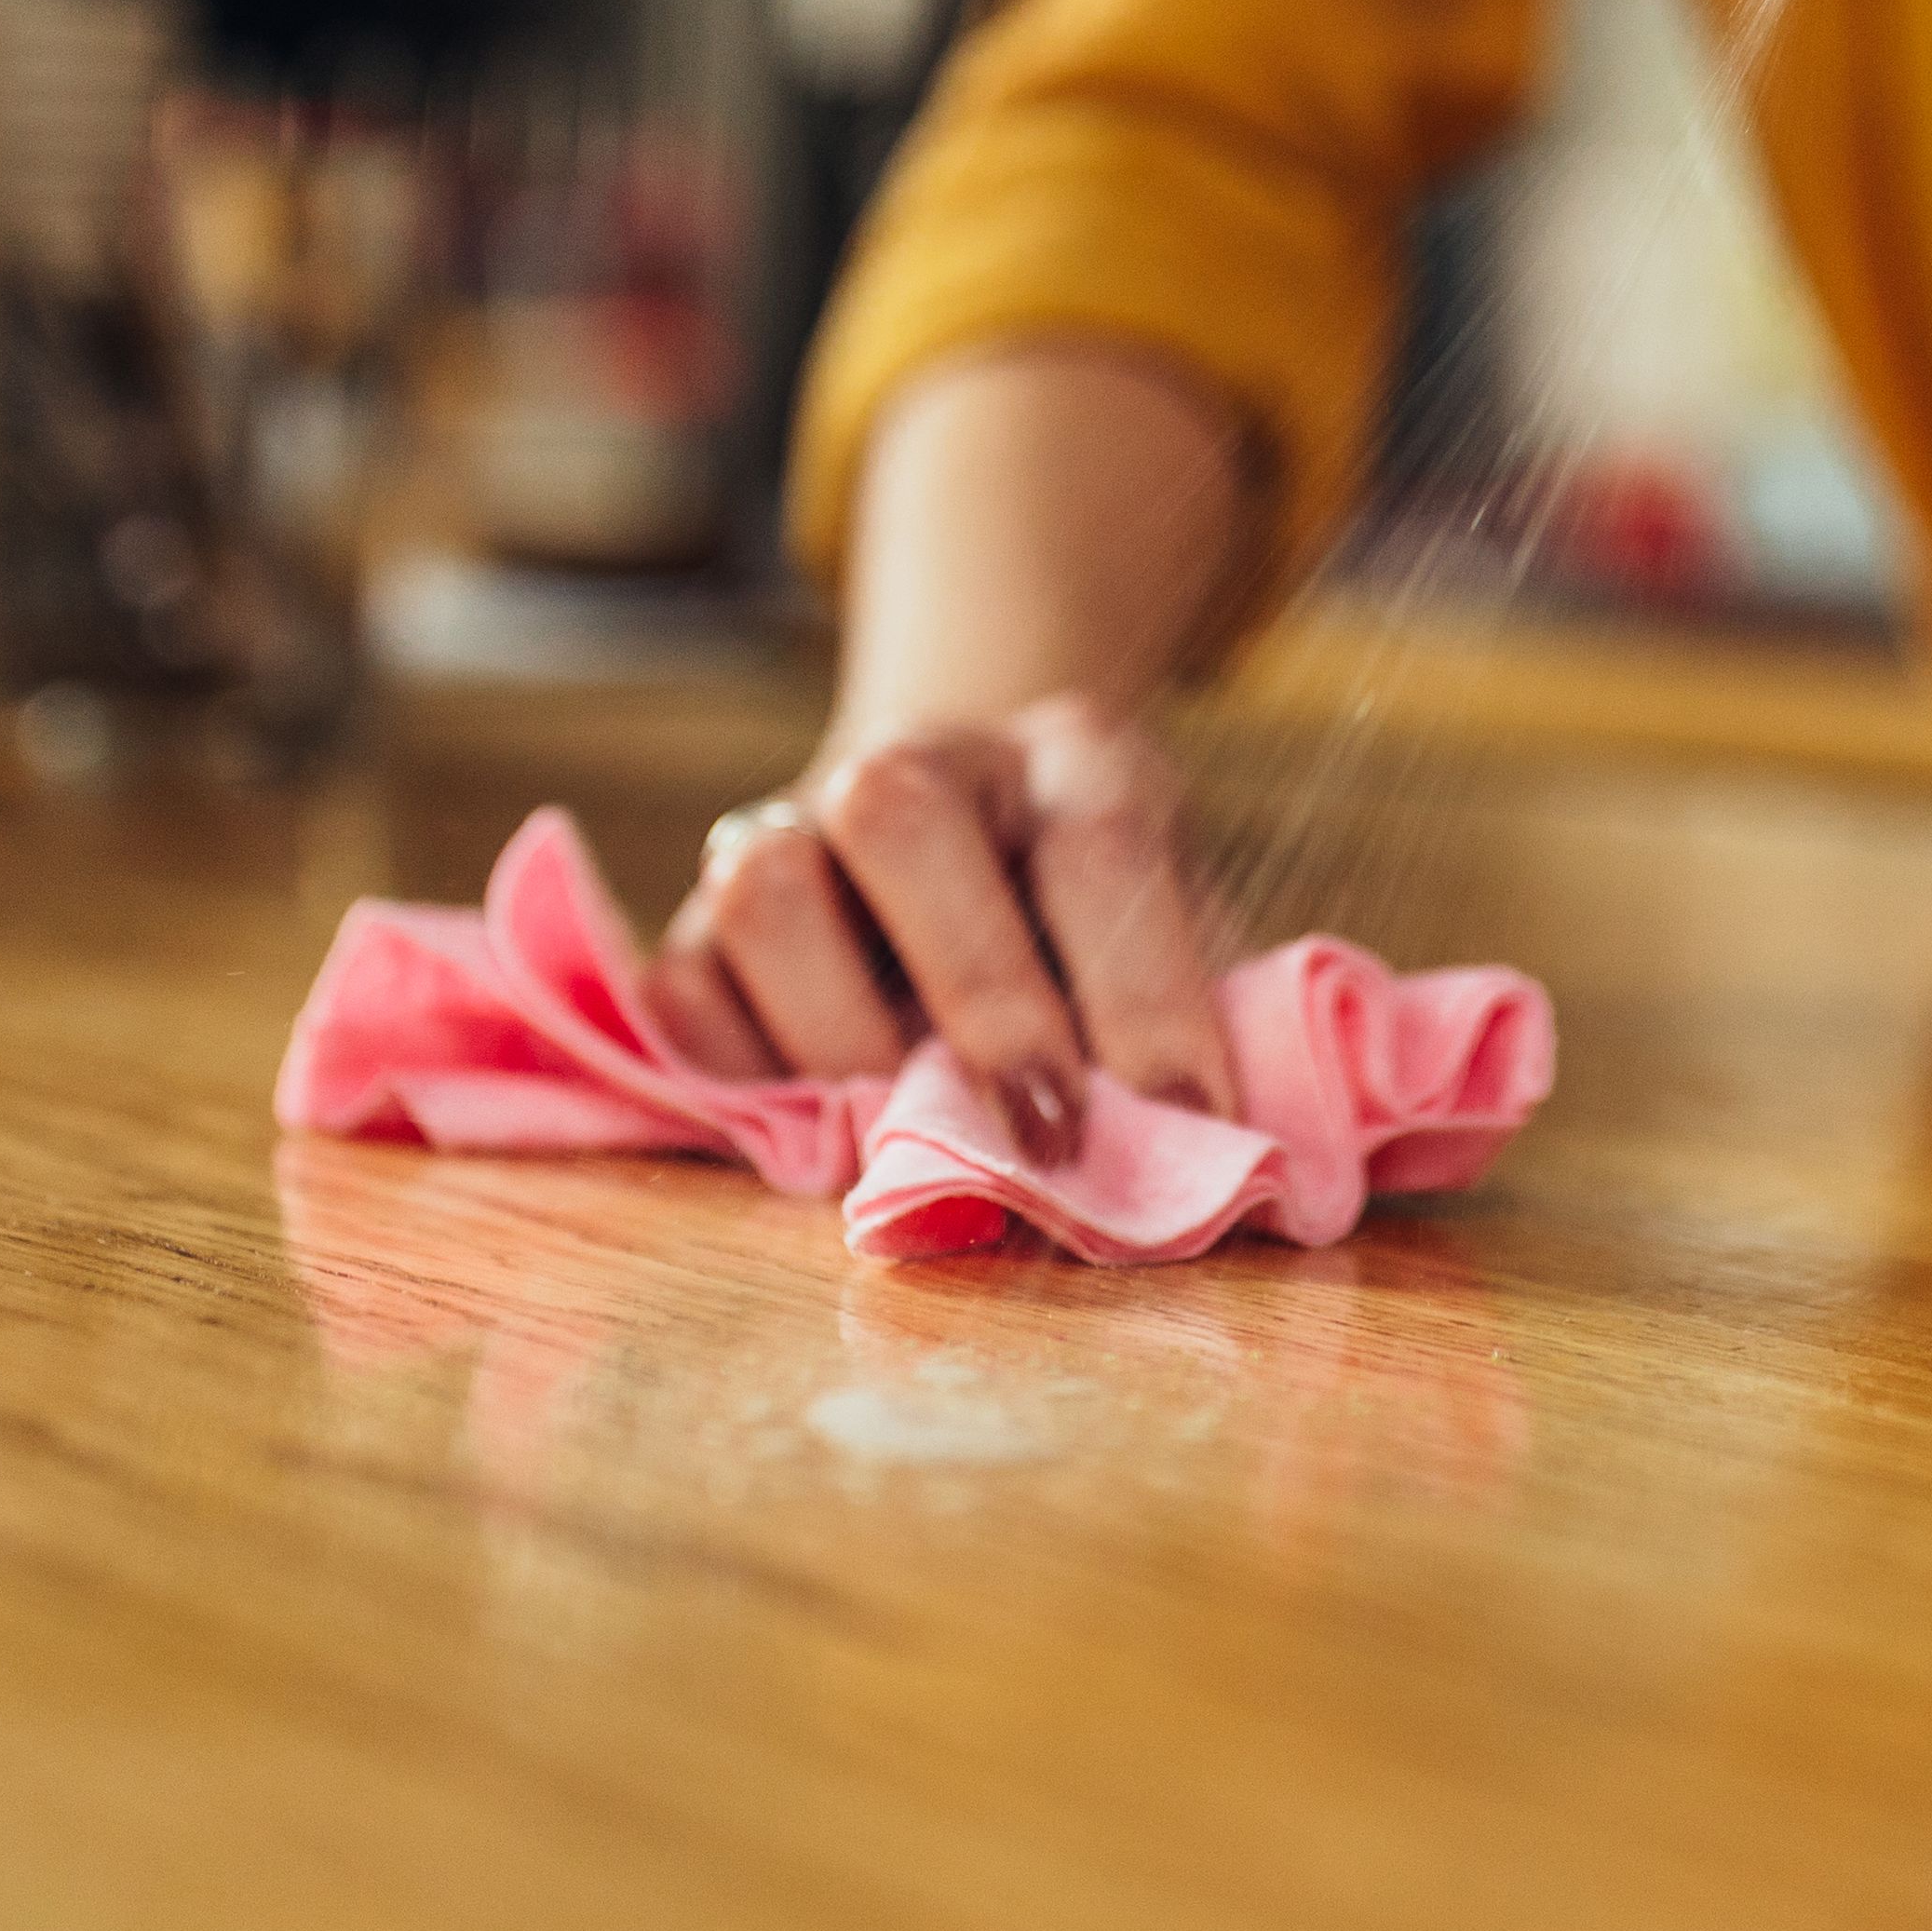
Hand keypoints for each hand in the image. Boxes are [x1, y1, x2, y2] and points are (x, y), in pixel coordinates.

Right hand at [646, 692, 1237, 1150]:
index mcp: (1073, 758)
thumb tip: (1248, 1172)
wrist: (983, 851)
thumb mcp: (1191, 948)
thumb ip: (1213, 1033)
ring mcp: (794, 824)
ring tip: (907, 1130)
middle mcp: (924, 762)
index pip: (1102, 843)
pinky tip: (818, 1121)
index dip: (1149, 989)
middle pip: (898, 815)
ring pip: (764, 884)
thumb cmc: (1107, 939)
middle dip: (981, 994)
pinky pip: (684, 982)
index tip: (1190, 1117)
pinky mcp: (703, 914)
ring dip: (840, 1031)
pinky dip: (741, 1068)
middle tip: (1045, 1135)